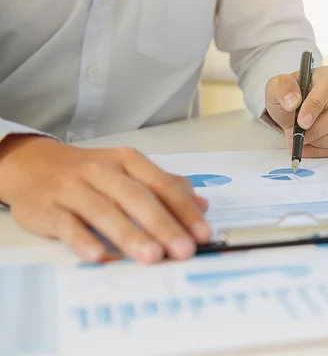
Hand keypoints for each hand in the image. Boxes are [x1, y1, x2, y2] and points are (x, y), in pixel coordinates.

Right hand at [0, 135, 209, 263]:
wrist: (33, 166)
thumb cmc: (92, 174)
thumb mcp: (129, 171)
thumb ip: (166, 187)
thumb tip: (202, 206)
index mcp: (128, 161)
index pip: (162, 185)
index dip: (184, 210)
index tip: (203, 234)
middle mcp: (102, 171)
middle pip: (137, 197)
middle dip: (163, 225)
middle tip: (183, 250)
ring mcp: (73, 189)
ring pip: (104, 211)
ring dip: (130, 234)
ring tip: (152, 256)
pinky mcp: (48, 208)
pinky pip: (66, 224)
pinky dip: (82, 240)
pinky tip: (98, 256)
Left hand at [265, 65, 327, 157]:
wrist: (293, 112)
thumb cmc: (290, 96)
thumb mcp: (277, 87)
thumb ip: (281, 88)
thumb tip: (293, 101)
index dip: (315, 106)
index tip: (302, 122)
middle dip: (316, 131)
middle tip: (297, 136)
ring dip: (321, 142)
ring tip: (302, 140)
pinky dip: (322, 150)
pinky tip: (308, 146)